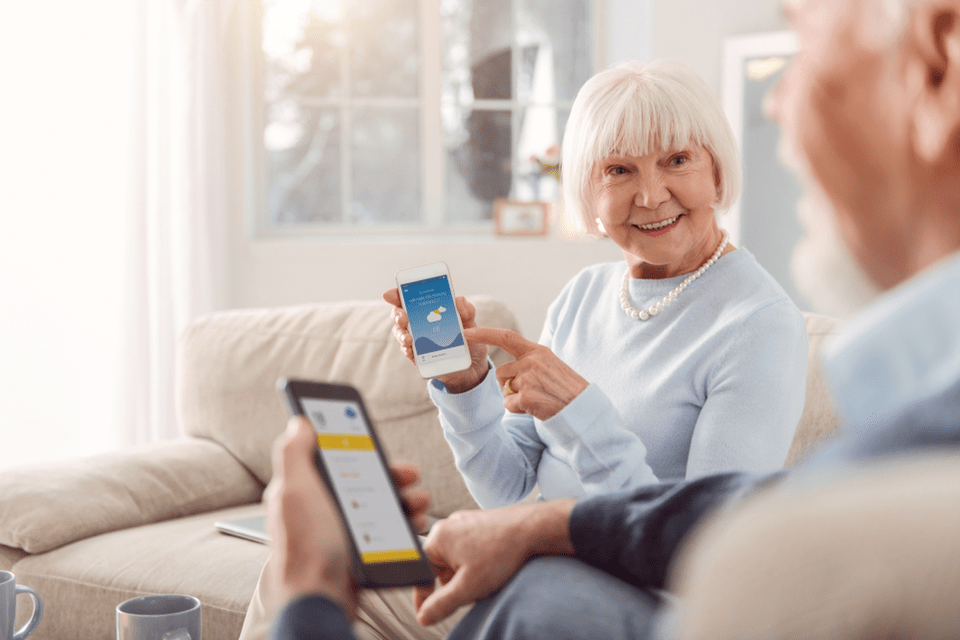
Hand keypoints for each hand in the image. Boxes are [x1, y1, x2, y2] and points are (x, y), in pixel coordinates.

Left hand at [265, 416, 431, 616]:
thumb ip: (294, 453)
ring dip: (405, 499)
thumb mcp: (295, 491)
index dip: (356, 445)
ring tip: (419, 503)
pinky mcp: (359, 552)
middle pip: (363, 480)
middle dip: (391, 474)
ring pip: (380, 505)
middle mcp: (322, 510)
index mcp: (305, 490)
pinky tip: (414, 525)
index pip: (333, 457)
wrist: (320, 601)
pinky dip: (405, 525)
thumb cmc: (304, 548)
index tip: (376, 438)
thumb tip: (299, 422)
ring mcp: (342, 532)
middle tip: (410, 474)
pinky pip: (388, 530)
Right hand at [382, 287, 488, 391]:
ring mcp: (417, 340)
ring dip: (401, 335)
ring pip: (400, 334)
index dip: (396, 294)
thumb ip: (466, 310)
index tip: (389, 294)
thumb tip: (459, 300)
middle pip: (399, 316)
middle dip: (397, 316)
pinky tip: (411, 350)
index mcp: (427, 310)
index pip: (407, 299)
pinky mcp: (419, 357)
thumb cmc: (468, 338)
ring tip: (408, 339)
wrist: (474, 364)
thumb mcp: (469, 322)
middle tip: (403, 318)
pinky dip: (408, 351)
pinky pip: (408, 353)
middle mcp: (418, 323)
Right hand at [413, 499, 575, 626]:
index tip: (428, 613)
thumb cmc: (502, 551)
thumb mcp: (468, 587)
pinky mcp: (481, 524)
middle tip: (473, 591)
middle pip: (440, 568)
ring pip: (457, 561)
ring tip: (488, 578)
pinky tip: (494, 567)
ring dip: (467, 576)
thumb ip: (441, 604)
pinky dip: (478, 564)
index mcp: (438, 538)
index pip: (420, 573)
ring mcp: (465, 523)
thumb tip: (424, 616)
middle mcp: (449, 527)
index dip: (424, 597)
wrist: (533, 529)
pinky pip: (471, 550)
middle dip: (454, 585)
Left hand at [464, 327, 588, 420]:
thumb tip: (506, 371)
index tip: (466, 333)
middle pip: (501, 371)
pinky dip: (518, 409)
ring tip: (537, 399)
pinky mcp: (527, 396)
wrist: (582, 409)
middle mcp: (532, 361)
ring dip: (515, 397)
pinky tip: (536, 408)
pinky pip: (509, 404)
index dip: (484, 334)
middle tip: (531, 391)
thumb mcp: (550, 365)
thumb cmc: (566, 389)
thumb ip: (529, 362)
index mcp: (537, 351)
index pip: (506, 337)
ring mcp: (530, 378)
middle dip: (508, 384)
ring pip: (505, 389)